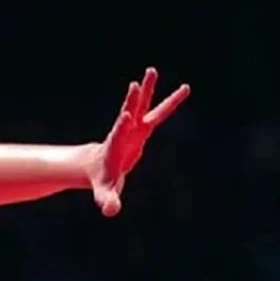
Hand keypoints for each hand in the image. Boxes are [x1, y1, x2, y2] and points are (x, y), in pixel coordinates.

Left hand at [89, 67, 189, 216]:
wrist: (96, 168)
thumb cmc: (101, 181)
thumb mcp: (105, 194)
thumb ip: (108, 201)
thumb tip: (111, 211)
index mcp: (115, 146)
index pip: (118, 134)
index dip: (121, 126)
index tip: (125, 115)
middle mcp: (124, 133)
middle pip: (129, 113)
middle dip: (133, 100)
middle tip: (136, 82)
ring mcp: (133, 129)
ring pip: (143, 107)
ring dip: (149, 90)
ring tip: (151, 69)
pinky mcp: (142, 130)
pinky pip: (157, 113)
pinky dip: (169, 103)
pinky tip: (183, 89)